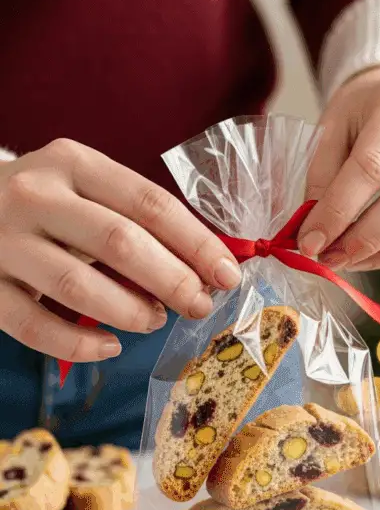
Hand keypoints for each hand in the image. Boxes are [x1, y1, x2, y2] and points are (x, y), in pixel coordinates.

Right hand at [0, 140, 240, 360]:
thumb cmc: (44, 206)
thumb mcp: (84, 190)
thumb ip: (136, 220)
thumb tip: (206, 269)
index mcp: (72, 163)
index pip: (148, 203)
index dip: (195, 243)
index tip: (227, 275)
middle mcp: (35, 195)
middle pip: (119, 242)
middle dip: (172, 280)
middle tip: (199, 306)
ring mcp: (3, 241)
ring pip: (78, 286)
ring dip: (131, 311)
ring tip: (154, 320)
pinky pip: (36, 326)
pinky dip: (80, 344)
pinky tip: (110, 346)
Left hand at [299, 67, 379, 271]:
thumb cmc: (364, 116)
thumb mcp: (333, 129)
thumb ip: (323, 178)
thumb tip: (315, 235)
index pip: (374, 165)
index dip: (339, 210)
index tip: (310, 242)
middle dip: (368, 237)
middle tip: (333, 257)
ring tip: (353, 260)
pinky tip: (379, 256)